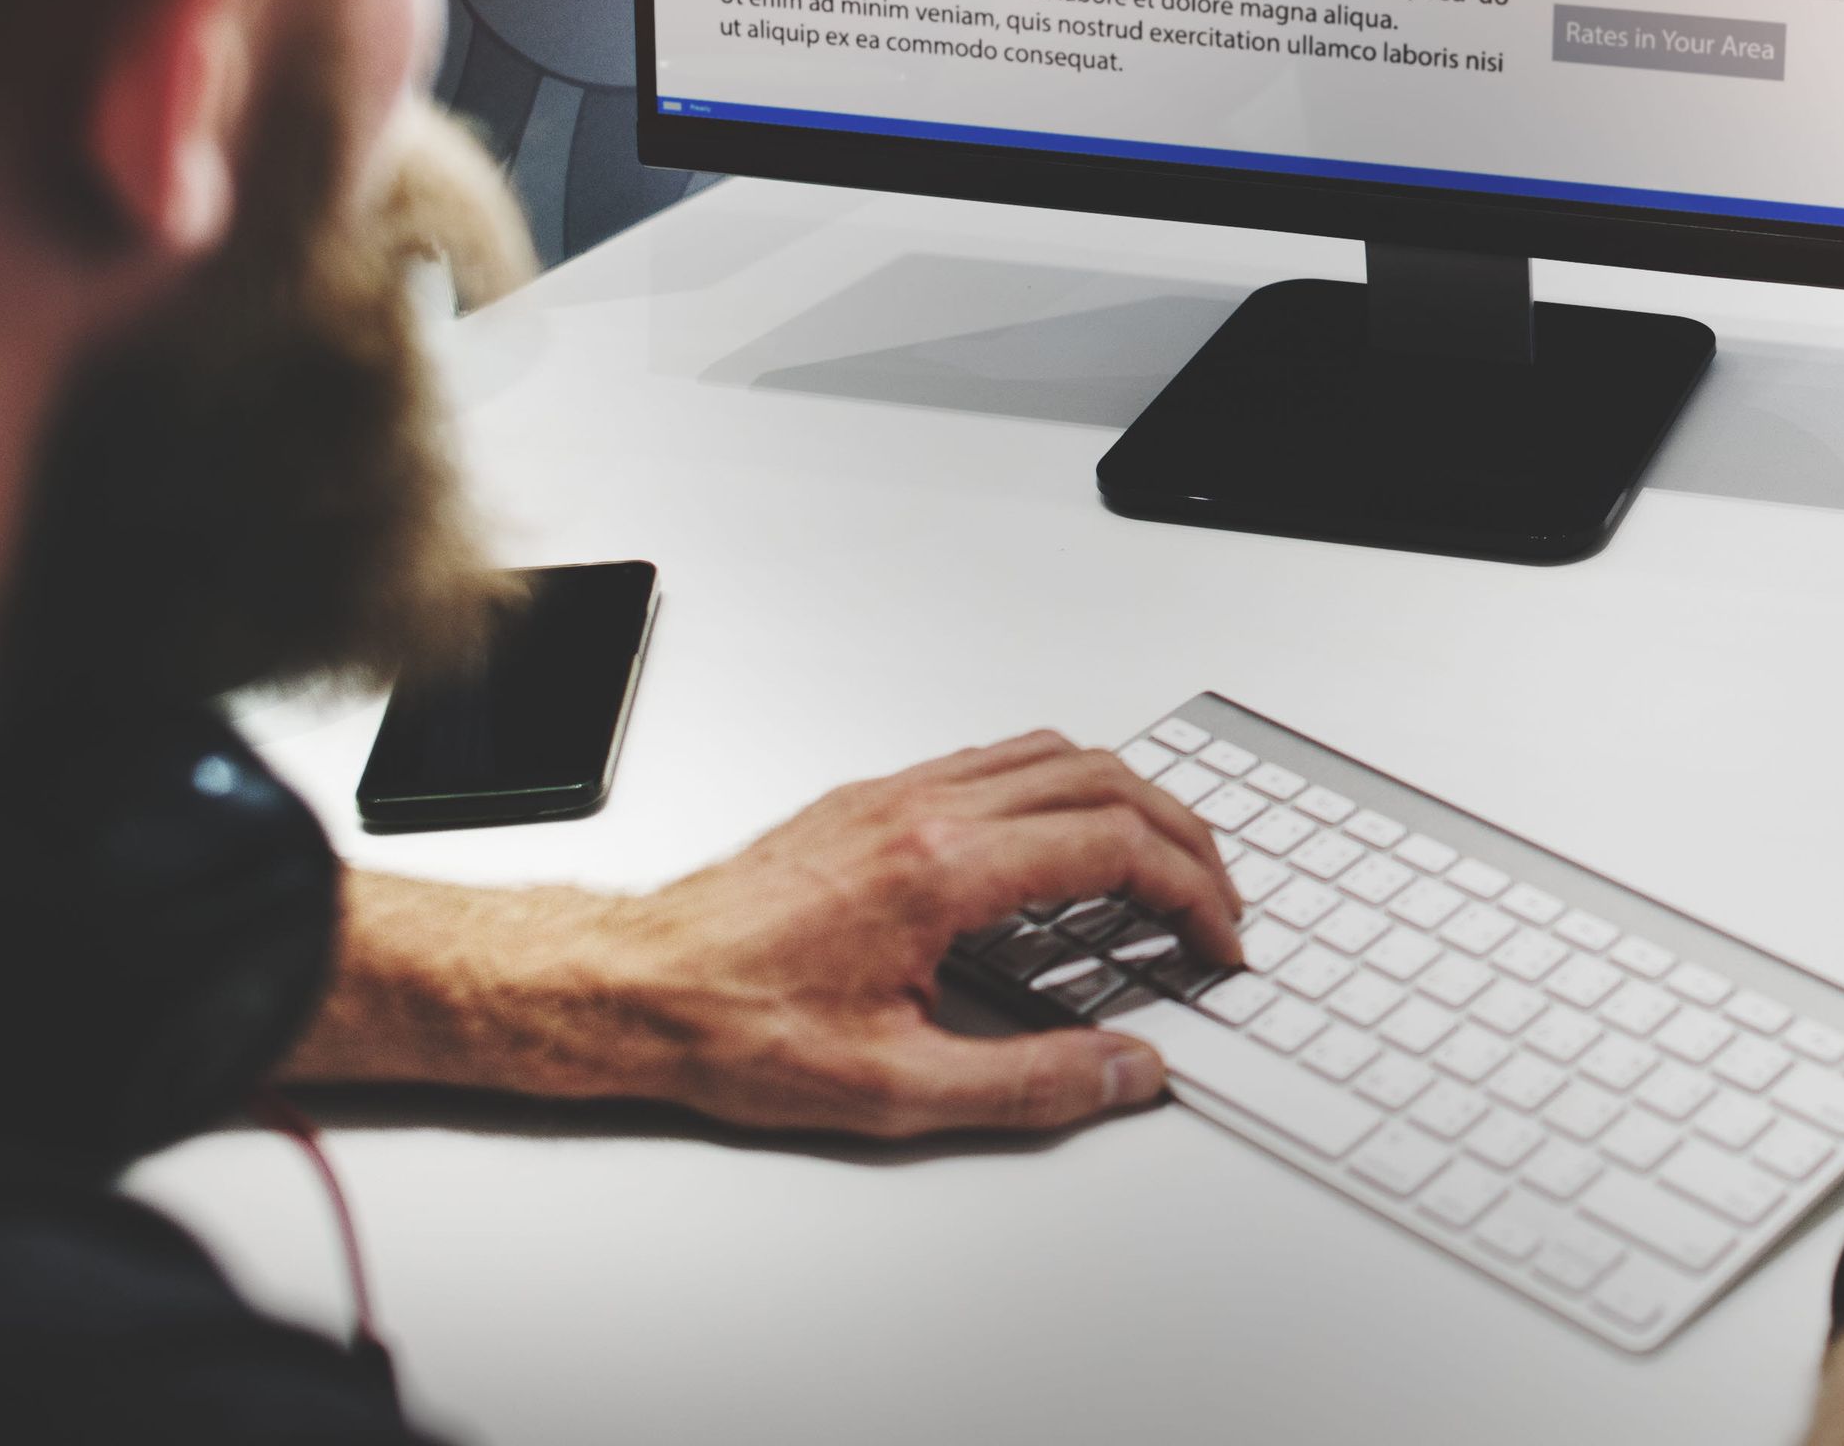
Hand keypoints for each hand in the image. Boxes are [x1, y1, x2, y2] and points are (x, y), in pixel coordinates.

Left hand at [286, 732, 1242, 1137]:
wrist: (625, 985)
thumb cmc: (732, 1026)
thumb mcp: (894, 1089)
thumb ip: (1030, 1083)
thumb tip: (1129, 1073)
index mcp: (942, 870)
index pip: (1115, 847)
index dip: (1191, 893)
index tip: (1216, 939)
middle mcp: (926, 809)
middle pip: (1105, 781)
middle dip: (1185, 839)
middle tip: (1218, 901)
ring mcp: (898, 793)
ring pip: (1056, 754)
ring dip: (1133, 800)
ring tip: (1167, 862)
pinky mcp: (873, 798)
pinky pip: (999, 759)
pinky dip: (1067, 786)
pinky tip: (1070, 839)